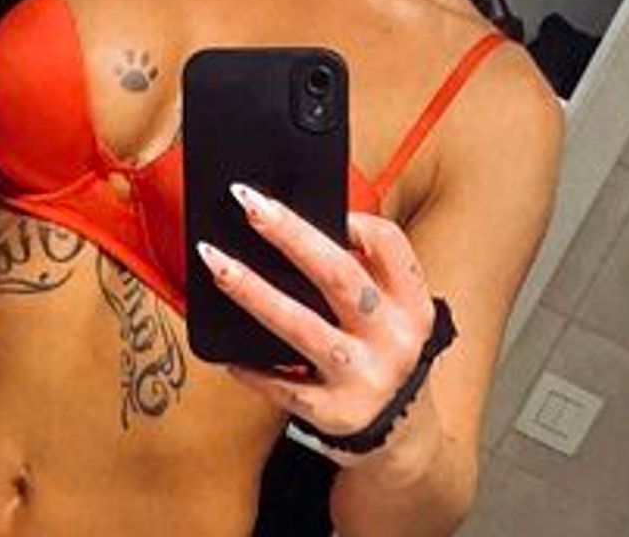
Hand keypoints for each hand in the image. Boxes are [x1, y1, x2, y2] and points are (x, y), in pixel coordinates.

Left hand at [196, 183, 435, 456]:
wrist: (398, 427)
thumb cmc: (376, 347)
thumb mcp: (388, 310)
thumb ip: (358, 273)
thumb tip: (286, 225)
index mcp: (412, 303)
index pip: (389, 246)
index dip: (354, 220)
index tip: (312, 201)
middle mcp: (394, 338)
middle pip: (339, 276)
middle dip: (290, 235)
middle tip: (247, 202)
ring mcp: (366, 378)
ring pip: (302, 328)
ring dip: (254, 292)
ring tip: (215, 263)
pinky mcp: (336, 413)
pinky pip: (284, 386)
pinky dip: (253, 368)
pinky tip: (225, 352)